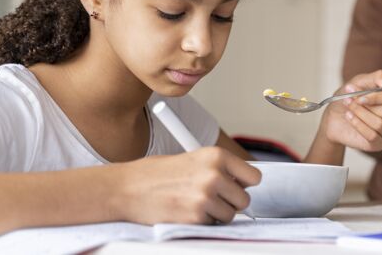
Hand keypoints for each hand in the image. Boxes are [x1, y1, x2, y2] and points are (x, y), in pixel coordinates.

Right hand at [120, 147, 260, 224]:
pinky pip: (213, 225)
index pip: (254, 176)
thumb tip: (243, 182)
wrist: (127, 188)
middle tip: (210, 198)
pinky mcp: (196, 216)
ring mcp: (206, 196)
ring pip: (230, 215)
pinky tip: (185, 211)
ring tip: (195, 204)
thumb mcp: (193, 159)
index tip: (235, 186)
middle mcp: (215, 174)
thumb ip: (219, 168)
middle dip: (230, 202)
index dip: (244, 184)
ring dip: (217, 214)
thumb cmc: (157, 173)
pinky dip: (203, 222)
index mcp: (216, 155)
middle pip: (244, 199)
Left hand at [322, 70, 381, 151]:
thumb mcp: (361, 81)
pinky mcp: (380, 144)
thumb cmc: (351, 96)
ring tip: (348, 107)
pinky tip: (349, 117)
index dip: (377, 96)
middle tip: (349, 99)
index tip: (359, 96)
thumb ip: (378, 78)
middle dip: (364, 105)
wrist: (334, 114)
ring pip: (379, 124)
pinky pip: (373, 136)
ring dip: (359, 114)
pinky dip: (358, 125)